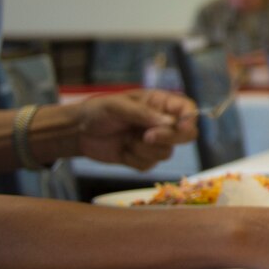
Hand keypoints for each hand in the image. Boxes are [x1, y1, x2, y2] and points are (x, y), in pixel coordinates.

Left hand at [75, 90, 196, 169]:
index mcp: (160, 104)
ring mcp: (153, 142)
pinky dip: (135, 159)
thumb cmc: (98, 111)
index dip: (190, 119)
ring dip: (144, 150)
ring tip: (126, 140)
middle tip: (146, 137)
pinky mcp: (143, 158)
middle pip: (186, 135)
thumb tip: (171, 122)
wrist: (78, 132)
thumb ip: (144, 114)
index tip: (180, 127)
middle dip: (167, 138)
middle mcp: (161, 123)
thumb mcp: (119, 106)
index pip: (187, 109)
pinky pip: (150, 165)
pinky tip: (122, 150)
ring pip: (166, 153)